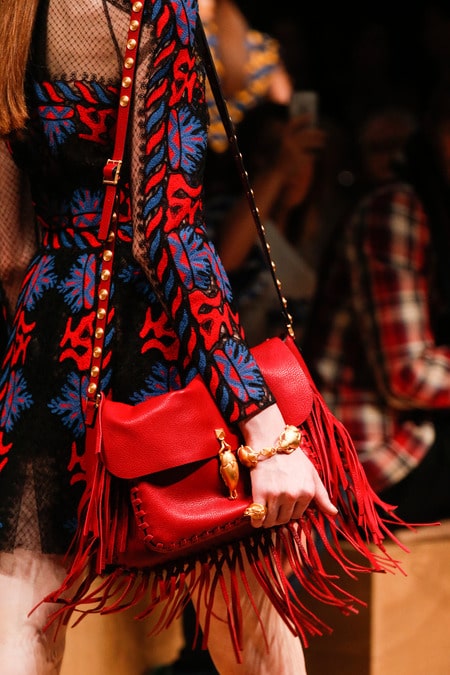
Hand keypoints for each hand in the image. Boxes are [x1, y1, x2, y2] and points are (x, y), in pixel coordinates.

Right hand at [238, 404, 337, 528]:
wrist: (270, 441)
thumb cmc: (292, 457)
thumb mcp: (311, 473)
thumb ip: (322, 495)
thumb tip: (333, 513)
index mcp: (307, 492)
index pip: (298, 515)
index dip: (290, 510)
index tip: (285, 503)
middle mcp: (293, 495)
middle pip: (285, 519)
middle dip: (279, 515)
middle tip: (274, 505)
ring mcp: (276, 495)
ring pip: (272, 521)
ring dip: (268, 519)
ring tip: (265, 510)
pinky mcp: (260, 493)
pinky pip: (259, 517)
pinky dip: (256, 521)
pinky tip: (256, 518)